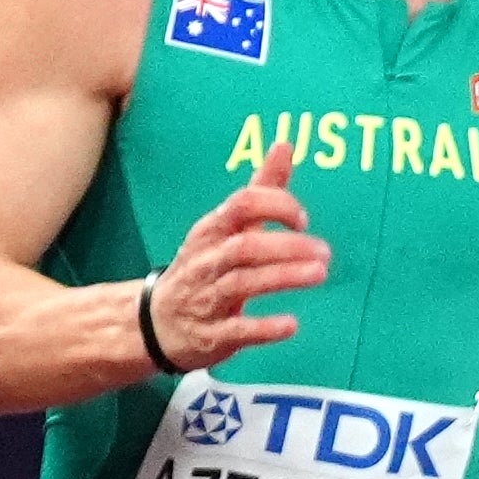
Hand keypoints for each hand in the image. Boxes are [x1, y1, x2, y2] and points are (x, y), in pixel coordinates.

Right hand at [147, 154, 334, 370]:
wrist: (154, 323)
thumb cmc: (203, 266)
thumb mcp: (226, 227)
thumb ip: (261, 190)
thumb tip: (285, 145)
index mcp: (212, 231)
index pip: (241, 206)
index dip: (275, 206)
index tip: (303, 219)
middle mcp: (206, 261)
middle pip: (245, 246)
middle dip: (286, 247)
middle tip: (325, 252)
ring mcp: (207, 298)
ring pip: (242, 283)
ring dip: (283, 277)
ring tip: (319, 274)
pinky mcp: (212, 334)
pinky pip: (237, 329)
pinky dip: (264, 327)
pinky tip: (292, 324)